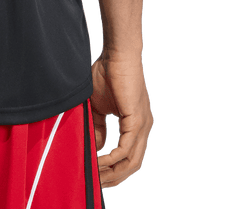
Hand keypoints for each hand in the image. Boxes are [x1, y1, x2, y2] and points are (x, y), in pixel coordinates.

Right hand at [90, 54, 152, 188]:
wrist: (116, 54)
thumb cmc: (106, 73)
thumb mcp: (98, 106)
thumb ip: (98, 126)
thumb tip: (97, 146)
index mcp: (136, 125)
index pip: (129, 156)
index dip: (113, 169)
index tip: (96, 174)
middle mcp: (143, 128)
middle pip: (132, 165)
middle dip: (114, 177)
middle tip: (95, 182)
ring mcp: (143, 126)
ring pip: (131, 161)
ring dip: (113, 172)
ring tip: (95, 174)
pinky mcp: (137, 120)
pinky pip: (126, 149)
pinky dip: (112, 158)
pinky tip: (99, 160)